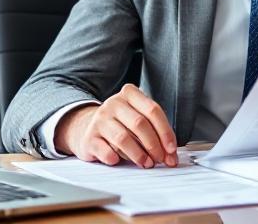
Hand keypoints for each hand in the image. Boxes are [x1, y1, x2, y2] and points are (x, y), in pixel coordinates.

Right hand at [54, 84, 177, 167]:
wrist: (86, 127)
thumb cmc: (119, 124)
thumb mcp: (136, 117)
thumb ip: (154, 130)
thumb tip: (170, 154)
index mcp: (130, 94)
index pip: (153, 110)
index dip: (166, 132)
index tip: (171, 149)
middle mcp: (114, 103)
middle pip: (139, 124)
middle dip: (154, 146)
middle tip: (160, 159)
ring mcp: (100, 120)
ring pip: (124, 138)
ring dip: (139, 155)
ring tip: (146, 163)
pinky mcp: (90, 137)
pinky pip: (107, 151)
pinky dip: (117, 159)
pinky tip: (120, 161)